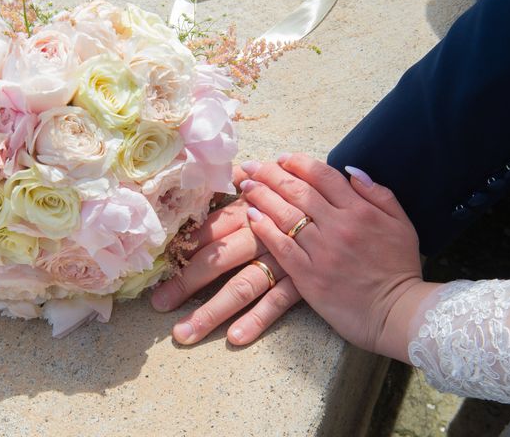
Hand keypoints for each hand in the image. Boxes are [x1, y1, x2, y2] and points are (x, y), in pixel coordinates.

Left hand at [150, 166, 301, 345]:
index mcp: (249, 211)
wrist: (353, 215)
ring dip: (211, 310)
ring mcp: (281, 260)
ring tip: (183, 333)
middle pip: (216, 259)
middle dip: (184, 282)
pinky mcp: (303, 281)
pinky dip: (258, 319)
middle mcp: (260, 235)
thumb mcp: (275, 182)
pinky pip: (278, 302)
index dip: (181, 248)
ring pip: (241, 285)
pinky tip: (235, 338)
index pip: (207, 229)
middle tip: (157, 304)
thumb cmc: (305, 195)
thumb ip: (244, 180)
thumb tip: (220, 173)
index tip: (156, 266)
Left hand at [240, 153, 434, 361]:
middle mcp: (338, 226)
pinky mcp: (308, 276)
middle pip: (298, 191)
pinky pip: (281, 246)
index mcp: (360, 210)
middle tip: (254, 167)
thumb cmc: (399, 268)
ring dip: (262, 196)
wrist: (396, 313)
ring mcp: (321, 251)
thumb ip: (378, 193)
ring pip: (285, 215)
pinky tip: (251, 216)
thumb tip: (352, 170)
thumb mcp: (401, 223)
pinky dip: (264, 229)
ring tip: (247, 186)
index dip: (299, 163)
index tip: (283, 158)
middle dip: (272, 174)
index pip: (323, 176)